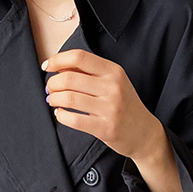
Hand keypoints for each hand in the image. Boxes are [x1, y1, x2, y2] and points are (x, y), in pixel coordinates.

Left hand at [43, 49, 163, 161]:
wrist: (145, 134)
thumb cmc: (126, 107)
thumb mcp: (114, 83)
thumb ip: (90, 73)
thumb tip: (59, 67)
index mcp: (114, 72)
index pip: (79, 57)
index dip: (58, 59)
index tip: (47, 66)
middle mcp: (113, 88)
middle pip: (70, 78)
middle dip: (52, 83)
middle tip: (50, 88)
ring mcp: (110, 109)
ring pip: (70, 98)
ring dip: (54, 99)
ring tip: (53, 101)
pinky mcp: (106, 129)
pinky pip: (75, 120)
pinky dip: (61, 116)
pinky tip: (61, 114)